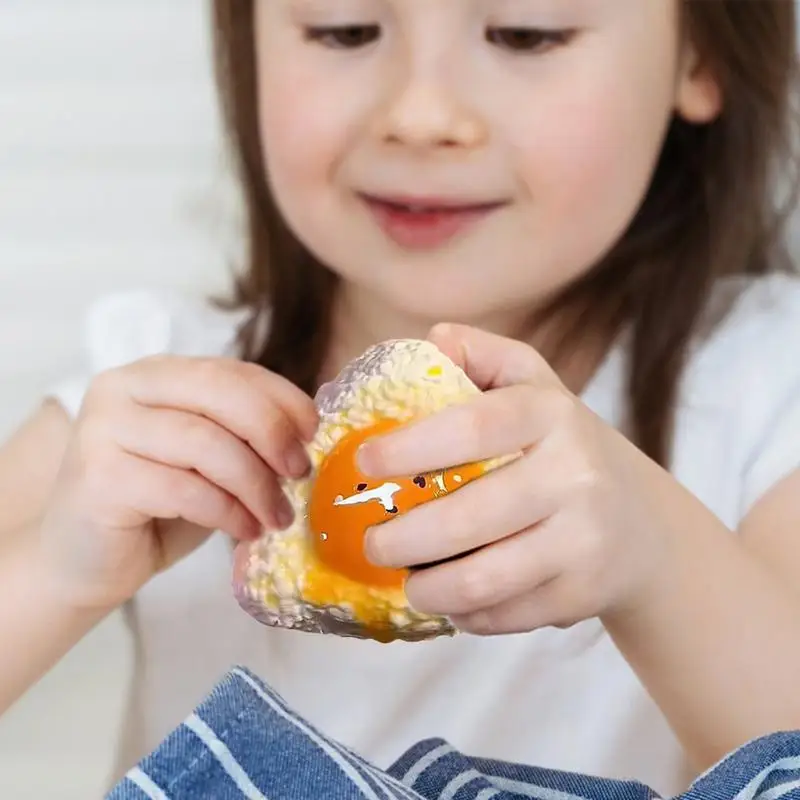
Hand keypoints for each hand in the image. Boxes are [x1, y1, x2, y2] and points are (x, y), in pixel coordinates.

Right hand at [39, 355, 317, 610]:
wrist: (86, 560)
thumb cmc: (156, 506)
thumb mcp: (209, 459)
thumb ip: (243, 435)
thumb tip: (307, 433)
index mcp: (155, 374)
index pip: (231, 370)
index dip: (282, 398)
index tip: (313, 432)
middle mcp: (123, 388)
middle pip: (219, 393)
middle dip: (272, 433)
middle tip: (300, 473)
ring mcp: (104, 429)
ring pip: (205, 444)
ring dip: (256, 485)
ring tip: (278, 516)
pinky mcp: (98, 478)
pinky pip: (185, 489)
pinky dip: (228, 512)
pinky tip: (245, 530)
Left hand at [357, 324, 672, 634]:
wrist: (640, 523)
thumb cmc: (560, 446)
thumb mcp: (532, 384)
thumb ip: (480, 356)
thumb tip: (430, 342)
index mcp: (551, 414)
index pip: (474, 428)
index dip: (409, 447)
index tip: (363, 463)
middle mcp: (575, 474)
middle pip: (466, 518)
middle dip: (398, 539)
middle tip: (371, 542)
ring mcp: (584, 539)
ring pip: (480, 580)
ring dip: (425, 588)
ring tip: (406, 578)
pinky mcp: (585, 594)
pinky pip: (503, 616)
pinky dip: (464, 613)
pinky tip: (452, 597)